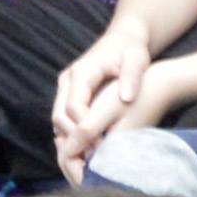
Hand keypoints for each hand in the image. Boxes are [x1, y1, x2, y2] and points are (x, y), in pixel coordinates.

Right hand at [47, 28, 158, 177]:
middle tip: (95, 158)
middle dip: (74, 140)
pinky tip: (91, 147)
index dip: (85, 130)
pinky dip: (73, 134)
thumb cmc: (131, 49)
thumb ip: (132, 76)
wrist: (123, 38)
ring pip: (58, 120)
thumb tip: (125, 98)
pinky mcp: (69, 94)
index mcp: (81, 73)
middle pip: (59, 117)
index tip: (102, 146)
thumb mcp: (137, 59)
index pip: (73, 108)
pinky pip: (64, 119)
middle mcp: (67, 80)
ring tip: (92, 156)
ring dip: (71, 139)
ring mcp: (65, 87)